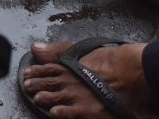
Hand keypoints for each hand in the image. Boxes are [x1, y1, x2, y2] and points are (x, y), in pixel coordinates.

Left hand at [22, 41, 158, 117]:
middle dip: (35, 85)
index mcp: (70, 66)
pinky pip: (68, 113)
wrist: (132, 73)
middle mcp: (69, 81)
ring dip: (43, 98)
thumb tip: (35, 47)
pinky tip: (51, 113)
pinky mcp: (87, 110)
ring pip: (53, 98)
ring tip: (36, 99)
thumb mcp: (85, 52)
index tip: (27, 73)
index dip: (35, 72)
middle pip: (47, 84)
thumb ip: (59, 50)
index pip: (46, 68)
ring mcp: (77, 96)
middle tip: (27, 86)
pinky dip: (59, 113)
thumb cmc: (113, 62)